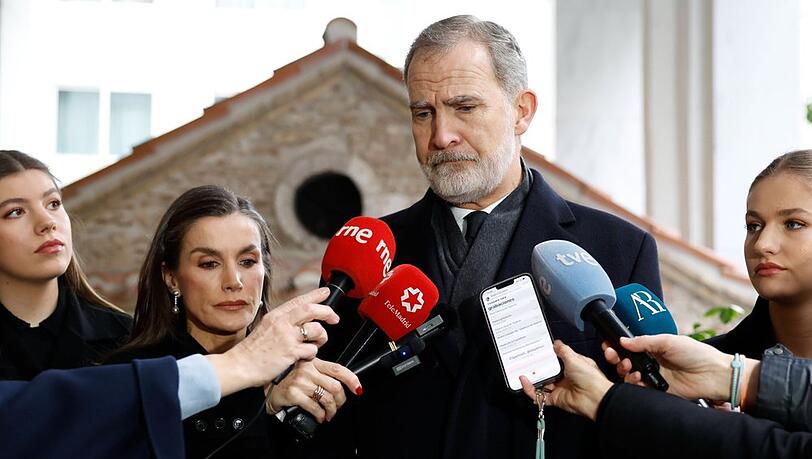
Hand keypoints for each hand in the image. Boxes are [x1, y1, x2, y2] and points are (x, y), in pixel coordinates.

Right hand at [209, 287, 336, 395]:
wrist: (239, 366)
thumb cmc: (251, 351)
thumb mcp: (265, 328)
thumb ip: (281, 322)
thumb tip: (298, 319)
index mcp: (275, 316)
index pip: (299, 301)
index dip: (315, 295)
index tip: (326, 292)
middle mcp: (282, 323)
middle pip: (311, 310)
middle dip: (327, 312)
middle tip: (334, 317)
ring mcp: (287, 337)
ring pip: (316, 329)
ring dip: (322, 336)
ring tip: (317, 342)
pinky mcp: (291, 353)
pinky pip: (312, 349)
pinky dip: (313, 353)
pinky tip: (306, 356)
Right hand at [268, 358, 361, 421]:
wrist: (266, 387)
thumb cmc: (286, 379)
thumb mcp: (304, 369)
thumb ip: (320, 373)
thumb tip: (339, 386)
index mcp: (313, 362)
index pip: (337, 369)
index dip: (351, 379)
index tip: (357, 389)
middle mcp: (308, 370)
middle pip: (335, 386)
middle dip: (340, 400)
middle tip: (338, 407)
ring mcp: (300, 381)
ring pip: (327, 398)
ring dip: (332, 410)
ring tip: (329, 414)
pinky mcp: (293, 393)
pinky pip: (315, 407)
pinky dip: (320, 415)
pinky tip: (319, 417)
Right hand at [520, 340, 612, 420]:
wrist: (595, 398)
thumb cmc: (591, 378)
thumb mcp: (575, 358)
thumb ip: (563, 350)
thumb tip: (556, 343)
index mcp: (573, 366)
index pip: (556, 359)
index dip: (547, 355)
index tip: (537, 350)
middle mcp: (566, 377)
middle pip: (547, 371)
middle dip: (537, 367)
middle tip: (526, 360)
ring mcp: (560, 388)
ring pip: (541, 383)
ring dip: (532, 378)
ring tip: (522, 370)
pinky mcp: (555, 399)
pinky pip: (539, 395)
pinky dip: (530, 389)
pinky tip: (524, 381)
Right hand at [603, 335, 730, 399]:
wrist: (713, 374)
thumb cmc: (696, 354)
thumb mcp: (668, 341)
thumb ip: (644, 341)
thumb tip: (623, 341)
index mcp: (653, 348)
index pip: (629, 347)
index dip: (617, 346)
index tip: (608, 344)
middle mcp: (651, 362)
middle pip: (625, 361)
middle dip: (615, 357)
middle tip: (612, 354)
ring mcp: (653, 377)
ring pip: (629, 375)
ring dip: (624, 370)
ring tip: (629, 367)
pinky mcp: (657, 391)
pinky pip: (639, 389)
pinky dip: (634, 384)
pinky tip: (637, 378)